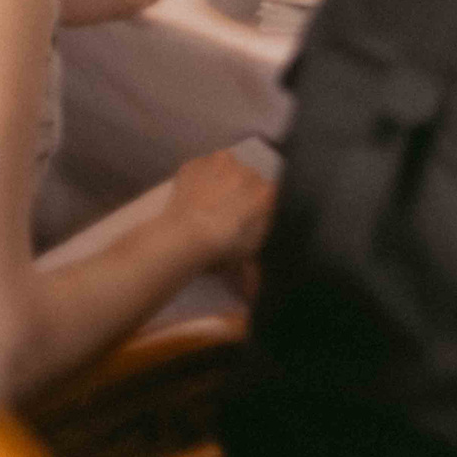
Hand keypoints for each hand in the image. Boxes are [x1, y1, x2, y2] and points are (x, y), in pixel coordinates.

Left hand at [165, 151, 275, 270]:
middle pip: (250, 179)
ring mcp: (221, 163)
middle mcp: (250, 172)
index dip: (259, 209)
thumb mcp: (244, 261)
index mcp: (268, 193)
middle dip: (241, 193)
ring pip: (226, 168)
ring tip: (207, 201)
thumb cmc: (222, 248)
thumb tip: (253, 293)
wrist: (185, 236)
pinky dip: (198, 178)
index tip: (248, 221)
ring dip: (221, 180)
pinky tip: (191, 193)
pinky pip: (201, 168)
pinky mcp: (196, 163)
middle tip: (226, 214)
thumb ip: (254, 271)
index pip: (271, 196)